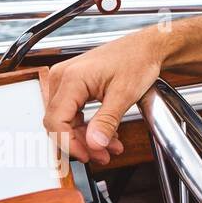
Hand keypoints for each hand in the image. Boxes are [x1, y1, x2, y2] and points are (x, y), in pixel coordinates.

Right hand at [43, 31, 166, 165]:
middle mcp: (62, 78)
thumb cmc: (137, 59)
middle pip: (60, 123)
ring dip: (88, 137)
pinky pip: (74, 112)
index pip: (56, 121)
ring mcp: (66, 81)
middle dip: (82, 143)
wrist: (146, 47)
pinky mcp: (73, 85)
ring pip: (67, 120)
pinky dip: (89, 126)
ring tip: (110, 147)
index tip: (87, 155)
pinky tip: (106, 135)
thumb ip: (107, 121)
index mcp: (71, 78)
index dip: (69, 143)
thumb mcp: (124, 94)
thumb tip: (94, 144)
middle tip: (103, 155)